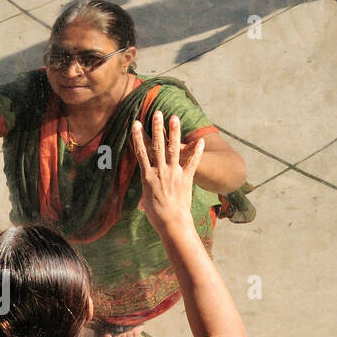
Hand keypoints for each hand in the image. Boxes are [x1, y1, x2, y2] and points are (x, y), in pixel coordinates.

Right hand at [133, 112, 202, 232]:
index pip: (141, 152)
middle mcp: (160, 171)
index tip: (136, 124)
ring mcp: (174, 174)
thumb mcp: (147, 203)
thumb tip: (141, 205)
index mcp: (147, 176)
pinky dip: (196, 152)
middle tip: (157, 113)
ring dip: (174, 133)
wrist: (172, 223)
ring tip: (175, 118)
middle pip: (158, 146)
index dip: (138, 137)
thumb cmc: (156, 216)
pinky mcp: (186, 178)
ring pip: (174, 149)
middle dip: (157, 128)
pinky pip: (192, 163)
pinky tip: (200, 141)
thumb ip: (146, 197)